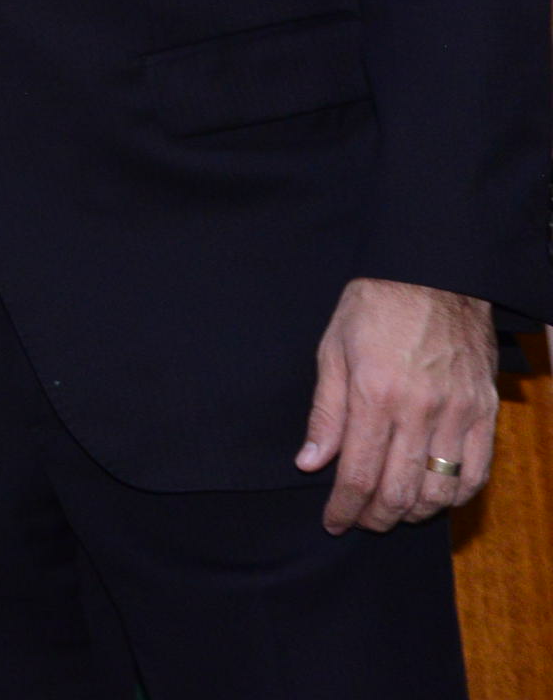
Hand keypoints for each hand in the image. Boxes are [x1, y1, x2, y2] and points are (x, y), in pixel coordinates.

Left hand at [296, 277, 497, 532]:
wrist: (433, 273)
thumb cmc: (373, 307)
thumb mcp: (332, 351)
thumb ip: (325, 413)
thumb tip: (310, 464)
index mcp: (375, 395)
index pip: (357, 473)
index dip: (344, 507)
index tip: (333, 522)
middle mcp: (420, 410)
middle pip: (400, 490)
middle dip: (376, 517)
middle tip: (360, 522)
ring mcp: (459, 412)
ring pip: (441, 489)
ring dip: (415, 512)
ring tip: (393, 512)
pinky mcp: (485, 410)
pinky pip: (477, 470)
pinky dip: (456, 494)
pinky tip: (436, 497)